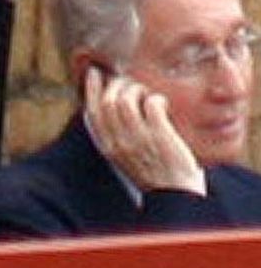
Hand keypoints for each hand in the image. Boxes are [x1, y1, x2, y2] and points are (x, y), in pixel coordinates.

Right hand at [85, 68, 205, 195]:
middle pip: (108, 101)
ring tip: (147, 94)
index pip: (92, 112)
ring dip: (137, 89)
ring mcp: (140, 139)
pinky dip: (156, 98)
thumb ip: (116, 134)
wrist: (176, 195)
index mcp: (108, 147)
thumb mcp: (125, 156)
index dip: (91, 89)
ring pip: (126, 100)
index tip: (95, 73)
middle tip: (131, 83)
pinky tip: (162, 105)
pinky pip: (152, 104)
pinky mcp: (160, 136)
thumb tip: (113, 105)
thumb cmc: (153, 173)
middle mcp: (120, 142)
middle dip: (117, 84)